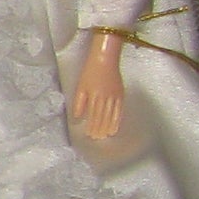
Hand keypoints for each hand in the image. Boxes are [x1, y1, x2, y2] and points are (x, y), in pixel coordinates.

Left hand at [69, 29, 128, 143]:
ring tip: (106, 135)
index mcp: (94, 95)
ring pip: (111, 115)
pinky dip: (118, 119)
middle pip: (102, 116)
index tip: (89, 134)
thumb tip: (77, 117)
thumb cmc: (90, 72)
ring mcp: (114, 96)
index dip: (92, 125)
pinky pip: (120, 109)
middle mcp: (105, 97)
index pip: (93, 114)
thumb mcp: (81, 86)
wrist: (105, 60)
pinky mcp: (121, 94)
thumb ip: (79, 103)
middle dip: (99, 128)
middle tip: (97, 138)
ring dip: (108, 126)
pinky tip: (115, 126)